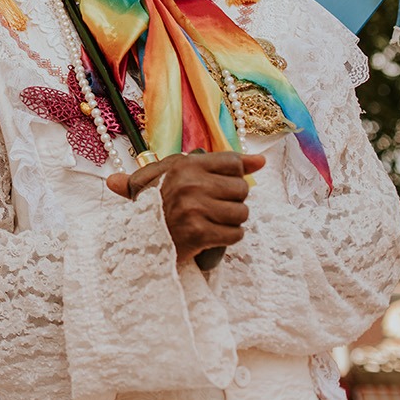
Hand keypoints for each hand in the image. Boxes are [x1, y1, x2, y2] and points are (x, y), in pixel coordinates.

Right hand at [106, 151, 265, 263]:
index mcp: (184, 165)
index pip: (233, 163)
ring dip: (230, 221)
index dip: (232, 176)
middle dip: (231, 200)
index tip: (220, 186)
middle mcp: (189, 184)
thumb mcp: (177, 173)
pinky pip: (235, 234)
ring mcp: (194, 209)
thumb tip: (261, 161)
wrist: (138, 238)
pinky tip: (211, 235)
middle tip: (211, 207)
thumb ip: (219, 163)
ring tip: (211, 221)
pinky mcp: (199, 233)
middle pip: (241, 188)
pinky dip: (227, 237)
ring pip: (241, 213)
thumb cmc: (159, 203)